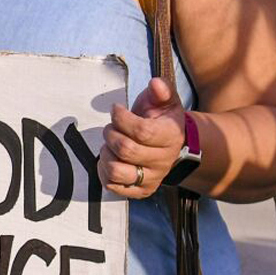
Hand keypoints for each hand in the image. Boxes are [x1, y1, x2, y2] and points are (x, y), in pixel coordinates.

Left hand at [99, 76, 187, 199]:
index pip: (141, 131)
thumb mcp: (165, 102)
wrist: (171, 146)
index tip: (116, 109)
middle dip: (110, 134)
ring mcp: (152, 178)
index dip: (122, 118)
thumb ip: (161, 90)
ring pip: (117, 171)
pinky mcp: (141, 191)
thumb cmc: (162, 120)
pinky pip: (113, 186)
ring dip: (106, 154)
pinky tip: (110, 158)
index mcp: (171, 136)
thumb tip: (155, 83)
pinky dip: (103, 172)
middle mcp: (164, 160)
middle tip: (110, 127)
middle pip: (125, 149)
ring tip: (109, 144)